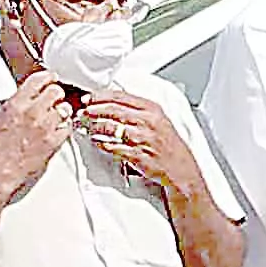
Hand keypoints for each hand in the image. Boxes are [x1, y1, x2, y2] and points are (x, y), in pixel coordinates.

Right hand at [0, 73, 78, 199]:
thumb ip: (17, 105)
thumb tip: (29, 98)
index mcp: (15, 104)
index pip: (38, 79)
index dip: (48, 77)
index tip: (51, 78)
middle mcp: (31, 112)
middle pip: (56, 91)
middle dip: (56, 95)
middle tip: (54, 101)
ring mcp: (45, 127)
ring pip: (66, 108)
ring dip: (62, 111)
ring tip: (54, 119)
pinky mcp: (54, 142)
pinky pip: (68, 127)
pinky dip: (65, 128)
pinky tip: (57, 131)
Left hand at [78, 90, 201, 196]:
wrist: (181, 170)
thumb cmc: (169, 145)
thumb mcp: (159, 120)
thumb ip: (139, 110)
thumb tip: (114, 102)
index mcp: (153, 109)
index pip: (121, 96)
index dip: (101, 96)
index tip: (89, 98)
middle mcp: (149, 122)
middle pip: (114, 110)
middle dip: (95, 109)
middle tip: (84, 111)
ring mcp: (143, 139)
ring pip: (112, 128)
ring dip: (96, 127)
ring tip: (88, 127)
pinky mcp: (138, 156)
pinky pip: (114, 147)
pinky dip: (103, 144)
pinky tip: (98, 142)